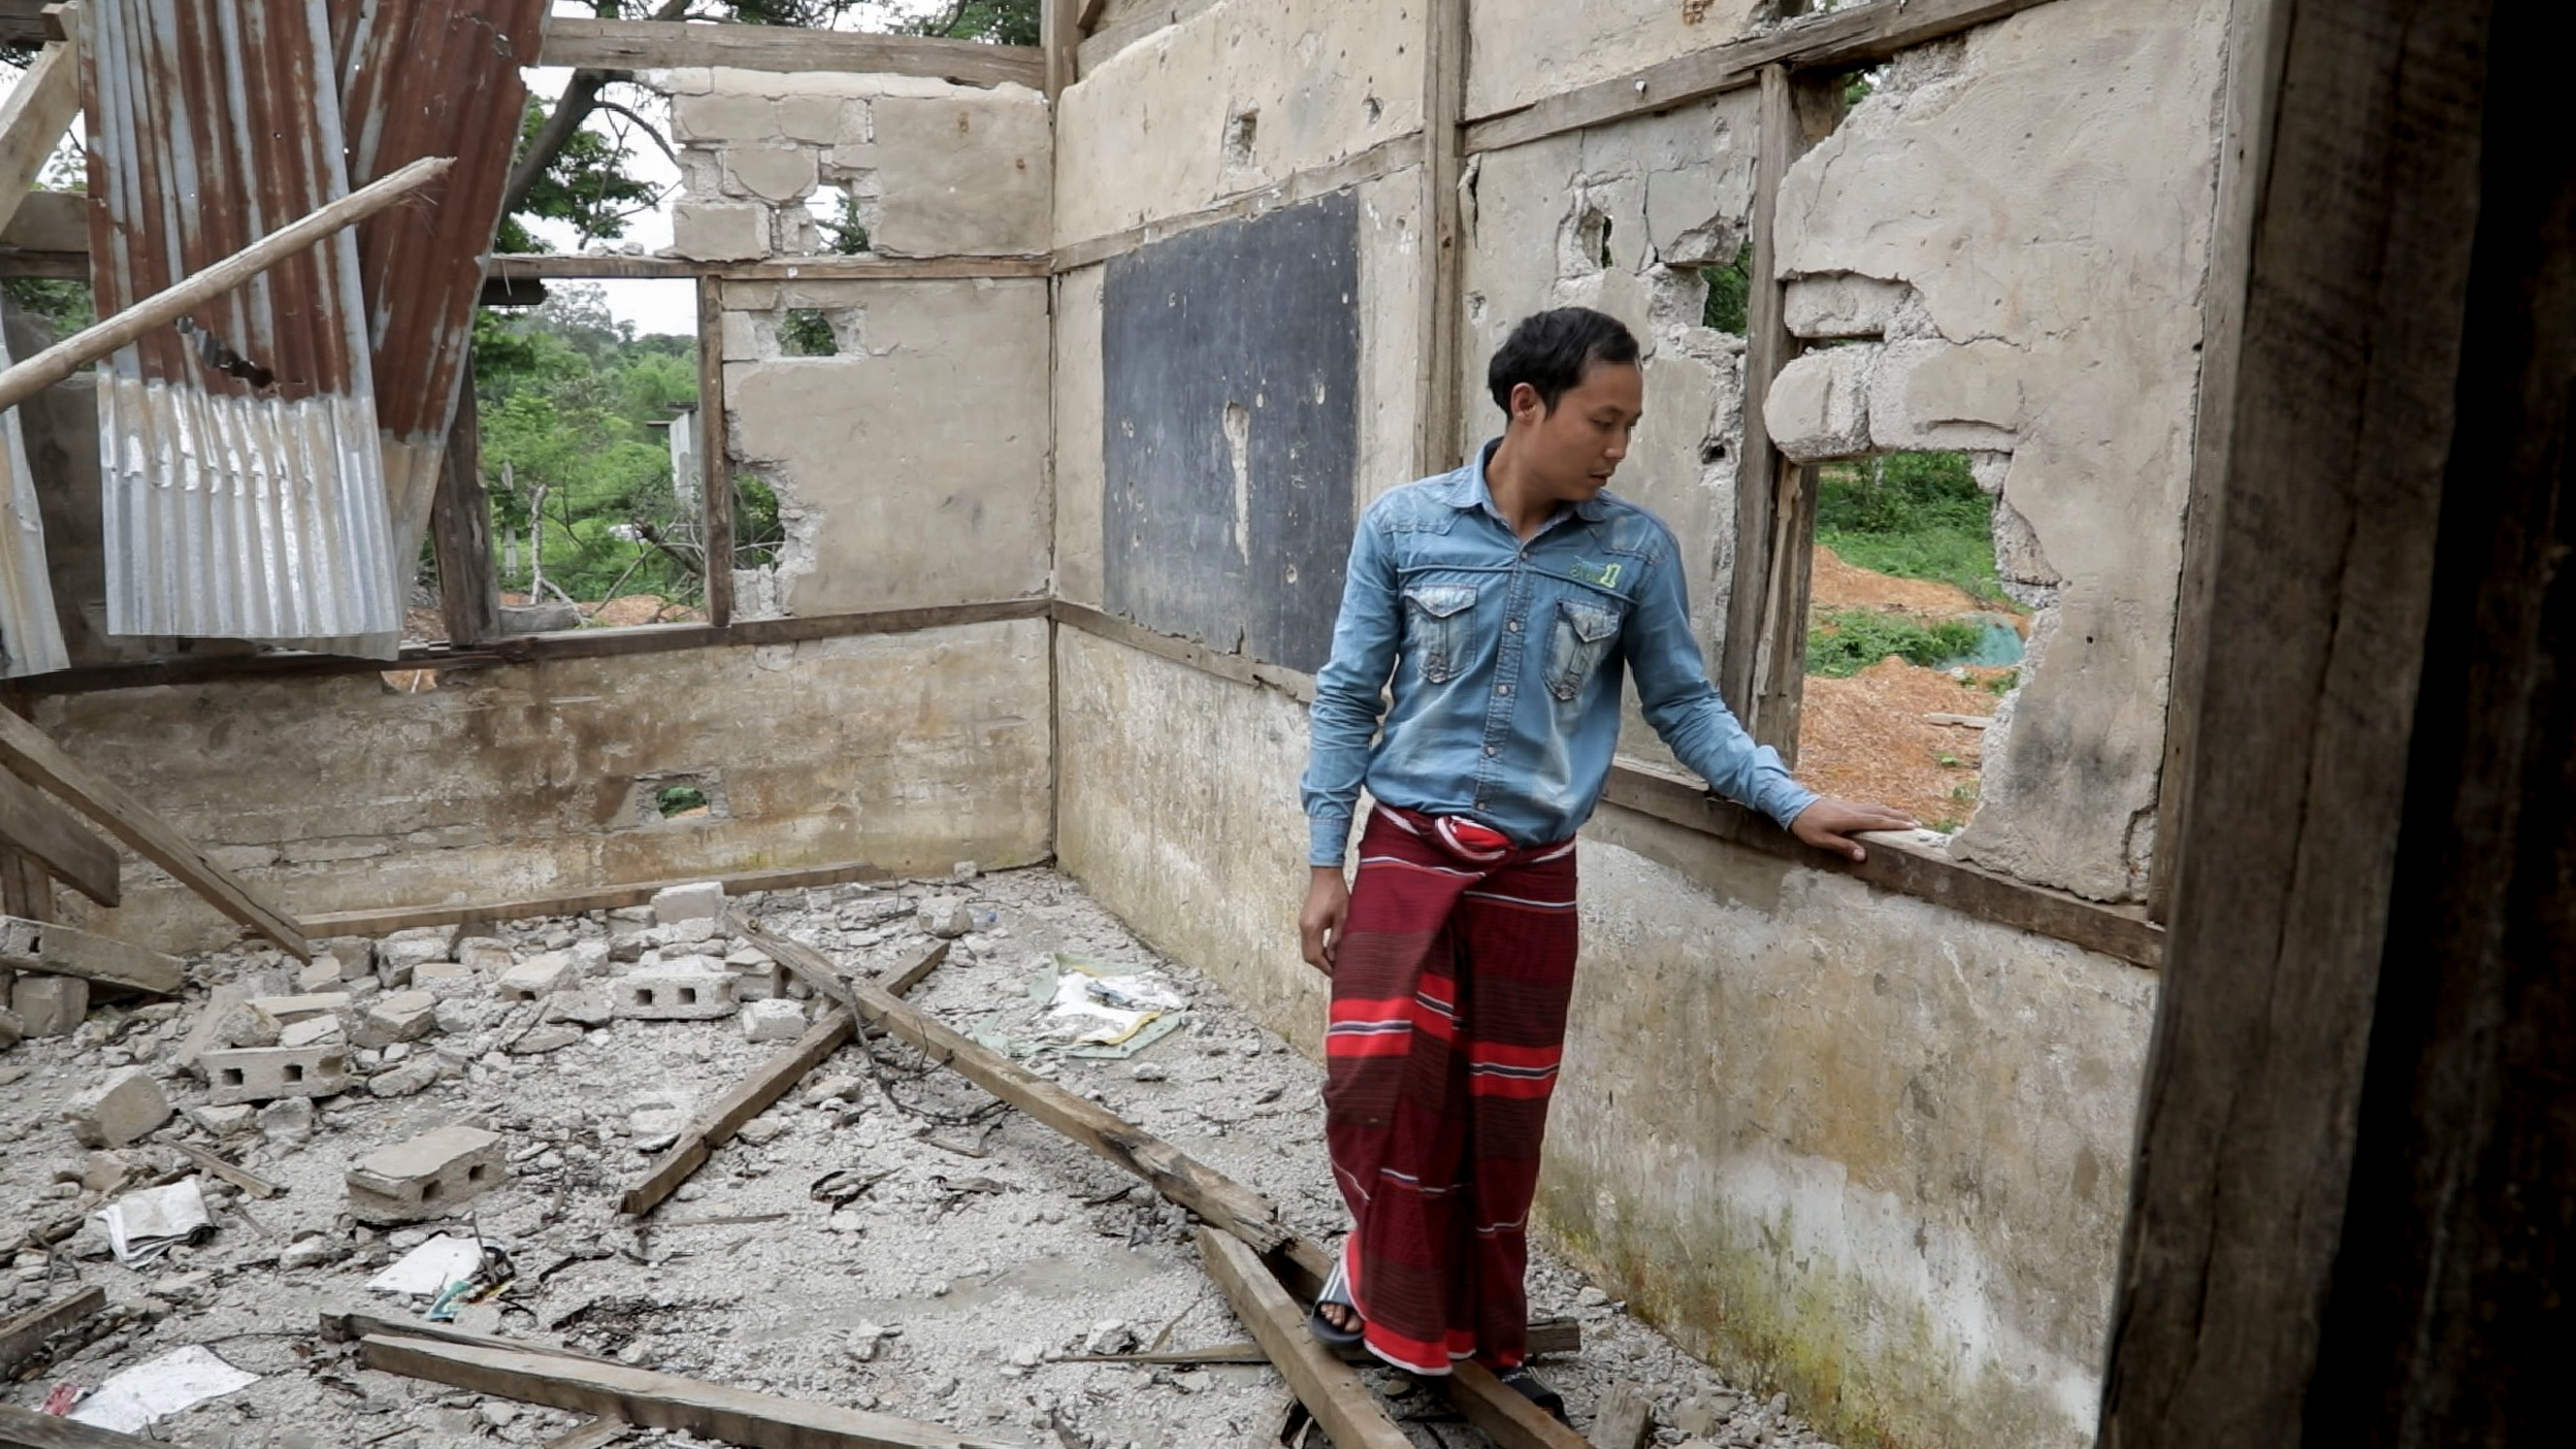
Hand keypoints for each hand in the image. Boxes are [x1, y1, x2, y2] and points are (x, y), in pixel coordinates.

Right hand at [1300, 868, 1349, 973]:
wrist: (1325, 874)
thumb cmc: (1336, 893)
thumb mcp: (1343, 917)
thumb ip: (1337, 938)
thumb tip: (1334, 957)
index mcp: (1312, 927)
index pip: (1315, 956)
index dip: (1326, 967)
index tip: (1337, 974)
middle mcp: (1303, 927)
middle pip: (1308, 956)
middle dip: (1321, 965)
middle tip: (1336, 971)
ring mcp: (1302, 923)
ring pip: (1306, 949)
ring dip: (1318, 957)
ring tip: (1334, 961)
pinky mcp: (1305, 920)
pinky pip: (1307, 941)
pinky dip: (1316, 948)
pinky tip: (1329, 949)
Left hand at [1789, 796, 1917, 862]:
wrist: (1794, 806)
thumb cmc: (1807, 826)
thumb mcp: (1823, 840)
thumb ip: (1843, 847)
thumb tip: (1864, 856)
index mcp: (1850, 819)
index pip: (1878, 822)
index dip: (1895, 825)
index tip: (1912, 826)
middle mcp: (1854, 810)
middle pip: (1881, 813)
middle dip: (1899, 817)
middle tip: (1916, 823)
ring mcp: (1850, 806)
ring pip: (1876, 808)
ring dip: (1892, 812)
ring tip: (1905, 817)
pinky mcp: (1846, 805)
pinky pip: (1869, 806)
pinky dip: (1881, 809)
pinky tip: (1882, 813)